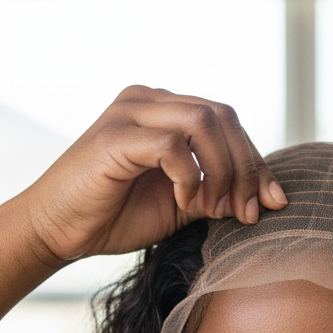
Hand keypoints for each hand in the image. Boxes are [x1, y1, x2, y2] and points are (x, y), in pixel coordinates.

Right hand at [14, 85, 287, 264]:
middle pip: (223, 116)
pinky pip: (172, 145)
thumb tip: (262, 197)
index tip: (274, 202)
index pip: (227, 121)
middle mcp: (148, 100)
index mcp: (164, 110)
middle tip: (250, 211)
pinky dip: (191, 177)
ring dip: (223, 170)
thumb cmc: (112, 218)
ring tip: (217, 209)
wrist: (58, 233)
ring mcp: (130, 112)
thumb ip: (215, 192)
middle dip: (247, 167)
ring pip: (204, 122)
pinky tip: (186, 203)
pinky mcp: (116, 136)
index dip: (257, 161)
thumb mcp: (179, 205)